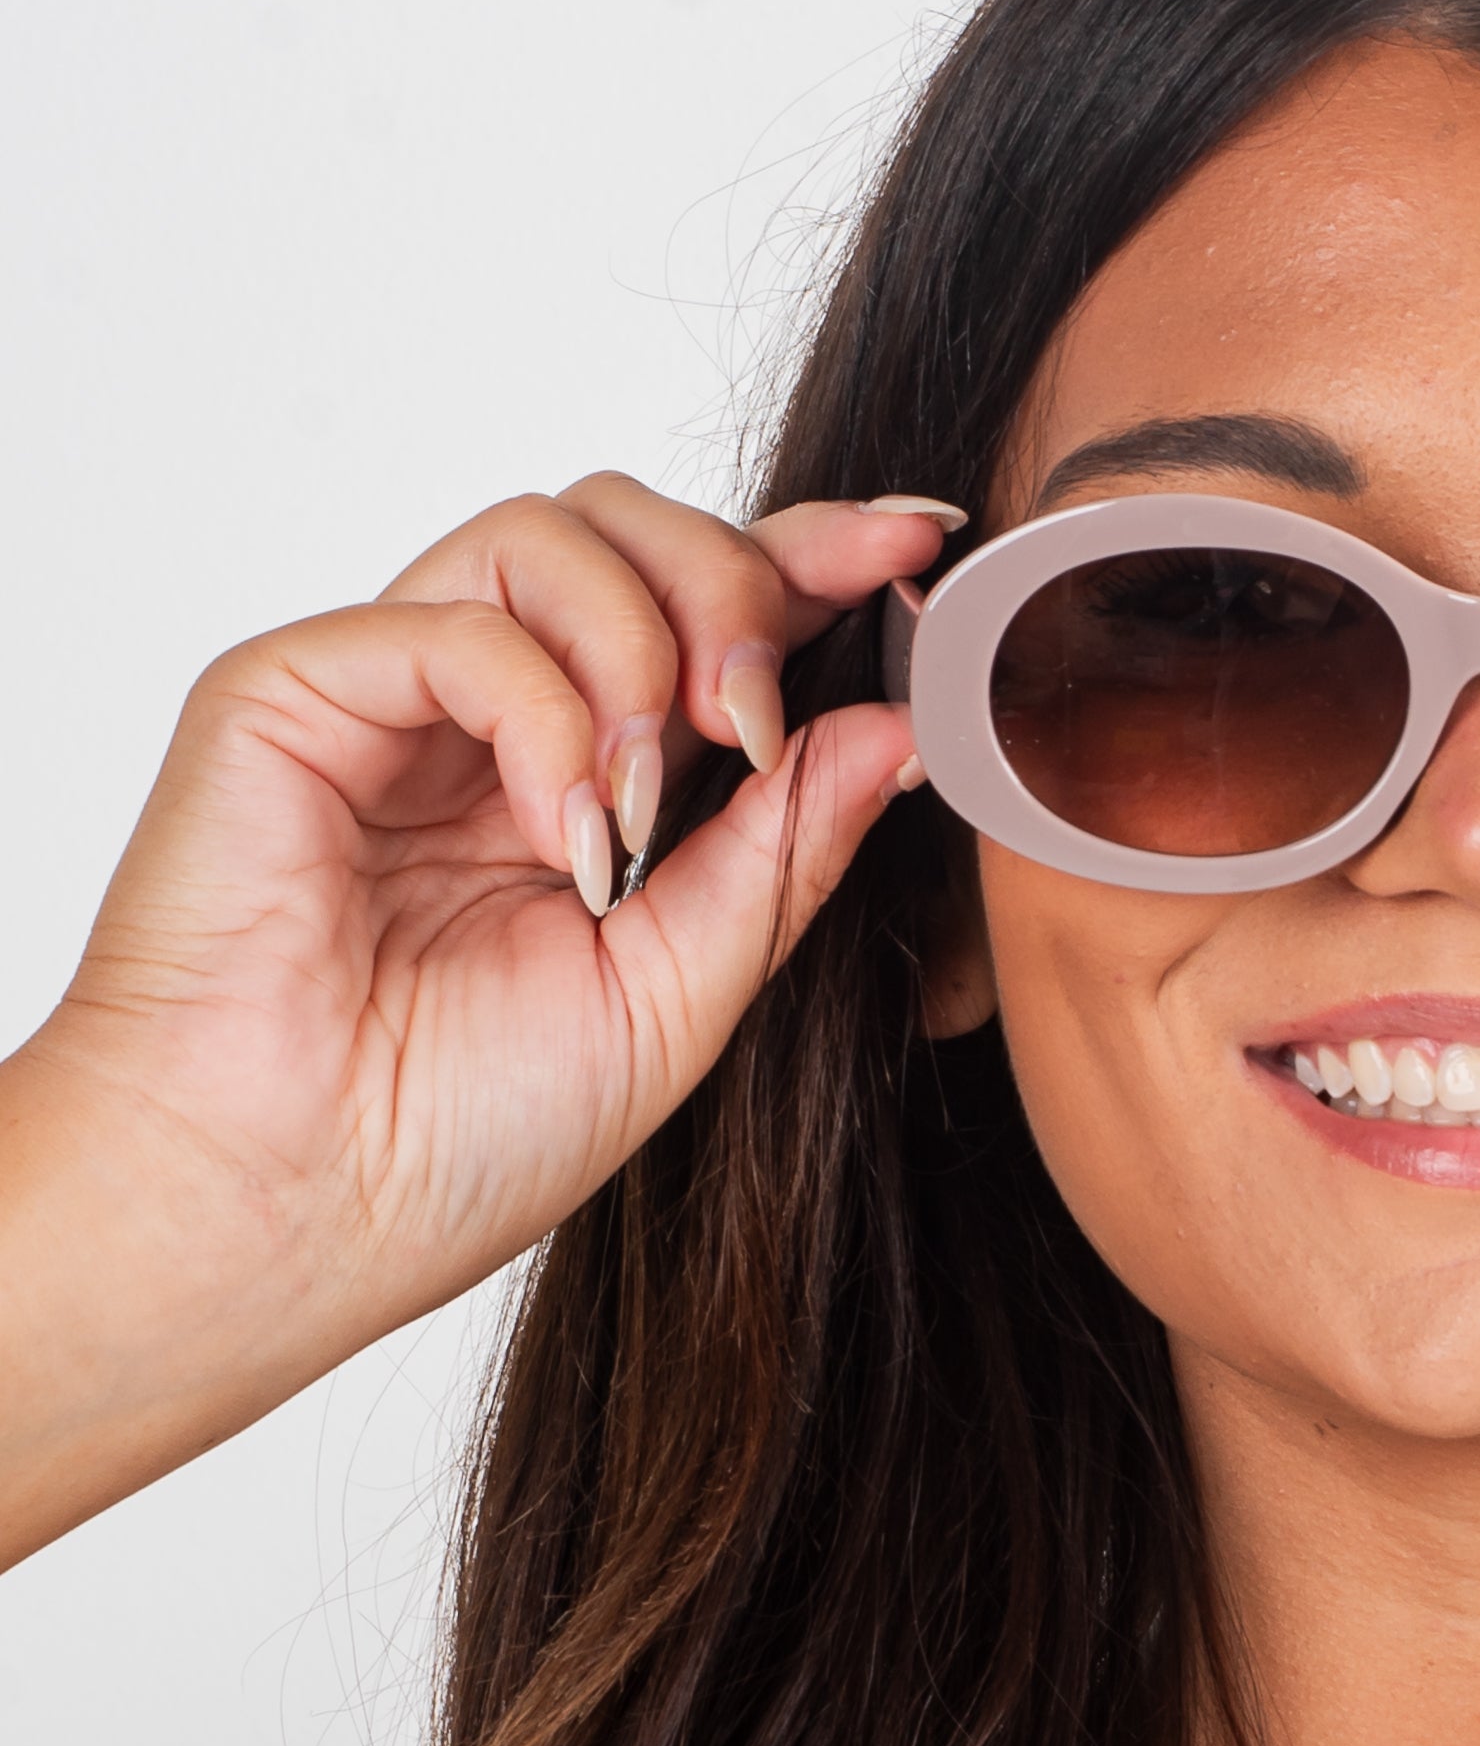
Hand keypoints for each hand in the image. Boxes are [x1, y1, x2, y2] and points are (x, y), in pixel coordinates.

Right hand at [3, 474, 952, 1553]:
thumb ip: (783, 856)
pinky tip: (561, 837)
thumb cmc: (454, 1137)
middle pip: (635, 529)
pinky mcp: (293, 692)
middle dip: (738, 587)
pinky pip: (459, 622)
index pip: (706, 614)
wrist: (295, 1216)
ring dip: (645, 647)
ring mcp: (388, 695)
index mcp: (583, 779)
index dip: (816, 561)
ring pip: (551, 532)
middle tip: (757, 720)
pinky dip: (544, 714)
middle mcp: (487, 716)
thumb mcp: (679, 996)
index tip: (921, 551)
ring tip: (645, 807)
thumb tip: (899, 725)